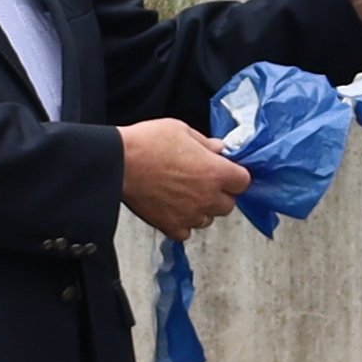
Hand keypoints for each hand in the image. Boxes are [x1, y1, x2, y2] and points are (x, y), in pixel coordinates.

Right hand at [119, 117, 244, 237]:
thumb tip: (219, 149)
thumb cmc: (148, 143)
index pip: (243, 181)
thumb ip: (206, 143)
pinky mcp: (170, 226)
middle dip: (220, 194)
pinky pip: (187, 231)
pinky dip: (183, 222)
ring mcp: (189, 214)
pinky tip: (173, 208)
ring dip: (202, 208)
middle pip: (228, 204)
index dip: (235, 175)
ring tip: (184, 193)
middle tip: (203, 181)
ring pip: (208, 218)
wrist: (118, 163)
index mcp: (215, 172)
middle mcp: (207, 197)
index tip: (227, 171)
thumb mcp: (182, 130)